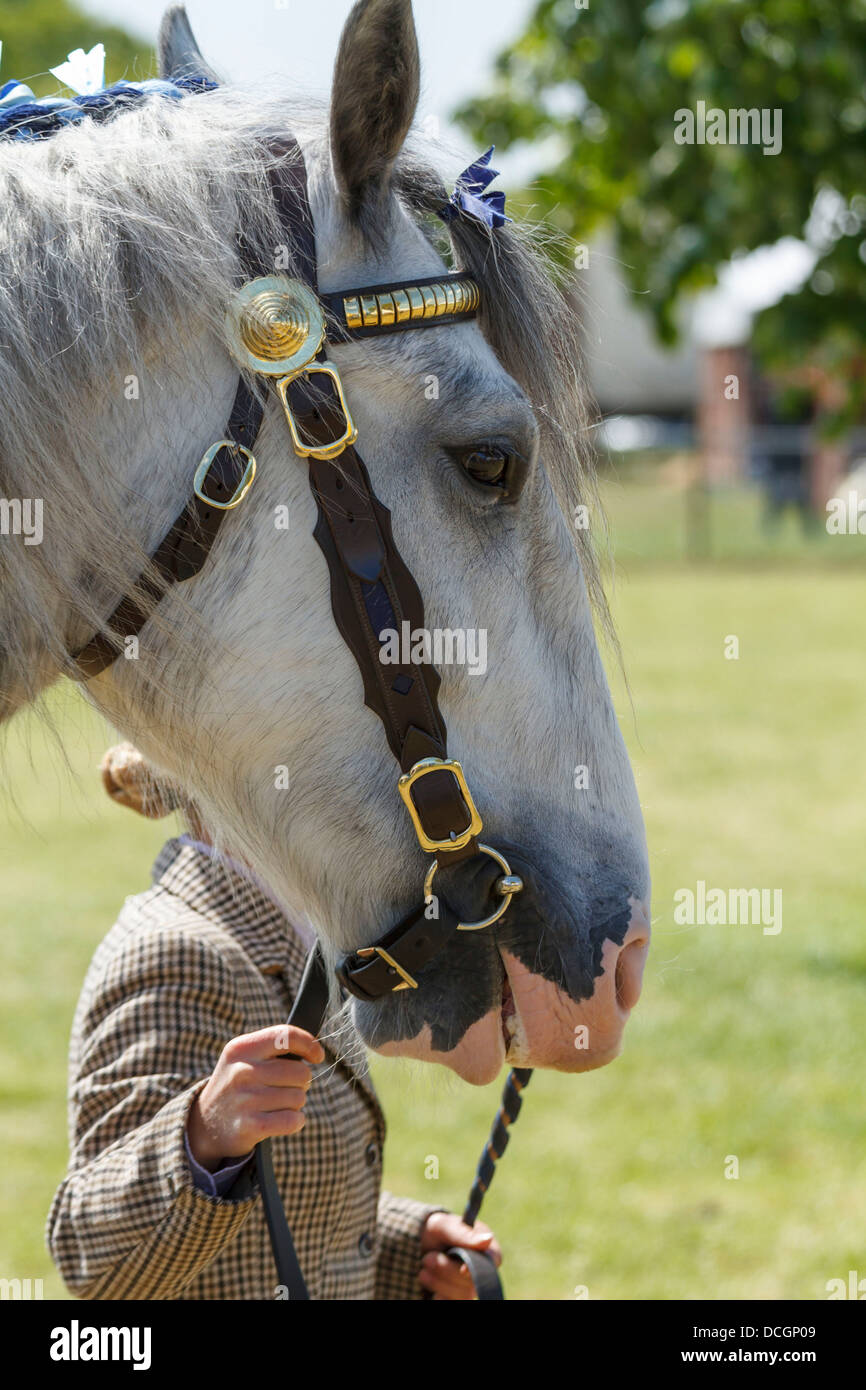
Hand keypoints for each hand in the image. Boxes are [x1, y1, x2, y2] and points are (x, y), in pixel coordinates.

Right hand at [187, 1025, 324, 1170]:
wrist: (206, 1124)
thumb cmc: (238, 1084)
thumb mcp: (244, 1057)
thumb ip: (274, 1047)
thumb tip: (314, 1049)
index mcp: (241, 1048)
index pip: (286, 1035)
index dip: (309, 1044)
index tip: (317, 1056)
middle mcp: (241, 1071)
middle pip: (300, 1072)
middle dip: (300, 1082)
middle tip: (284, 1088)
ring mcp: (244, 1099)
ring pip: (299, 1097)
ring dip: (295, 1104)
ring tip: (276, 1105)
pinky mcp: (249, 1126)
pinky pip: (293, 1120)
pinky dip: (295, 1122)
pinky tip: (284, 1120)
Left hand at [418, 1211, 501, 1299]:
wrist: (416, 1247)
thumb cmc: (434, 1232)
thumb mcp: (443, 1225)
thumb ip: (463, 1234)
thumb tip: (488, 1239)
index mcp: (485, 1247)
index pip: (494, 1260)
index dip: (479, 1268)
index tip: (463, 1269)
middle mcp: (480, 1270)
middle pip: (473, 1280)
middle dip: (445, 1269)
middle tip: (427, 1258)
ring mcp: (469, 1288)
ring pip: (460, 1295)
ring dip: (436, 1281)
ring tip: (424, 1267)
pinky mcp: (455, 1298)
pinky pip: (449, 1303)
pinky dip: (436, 1295)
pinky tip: (428, 1284)